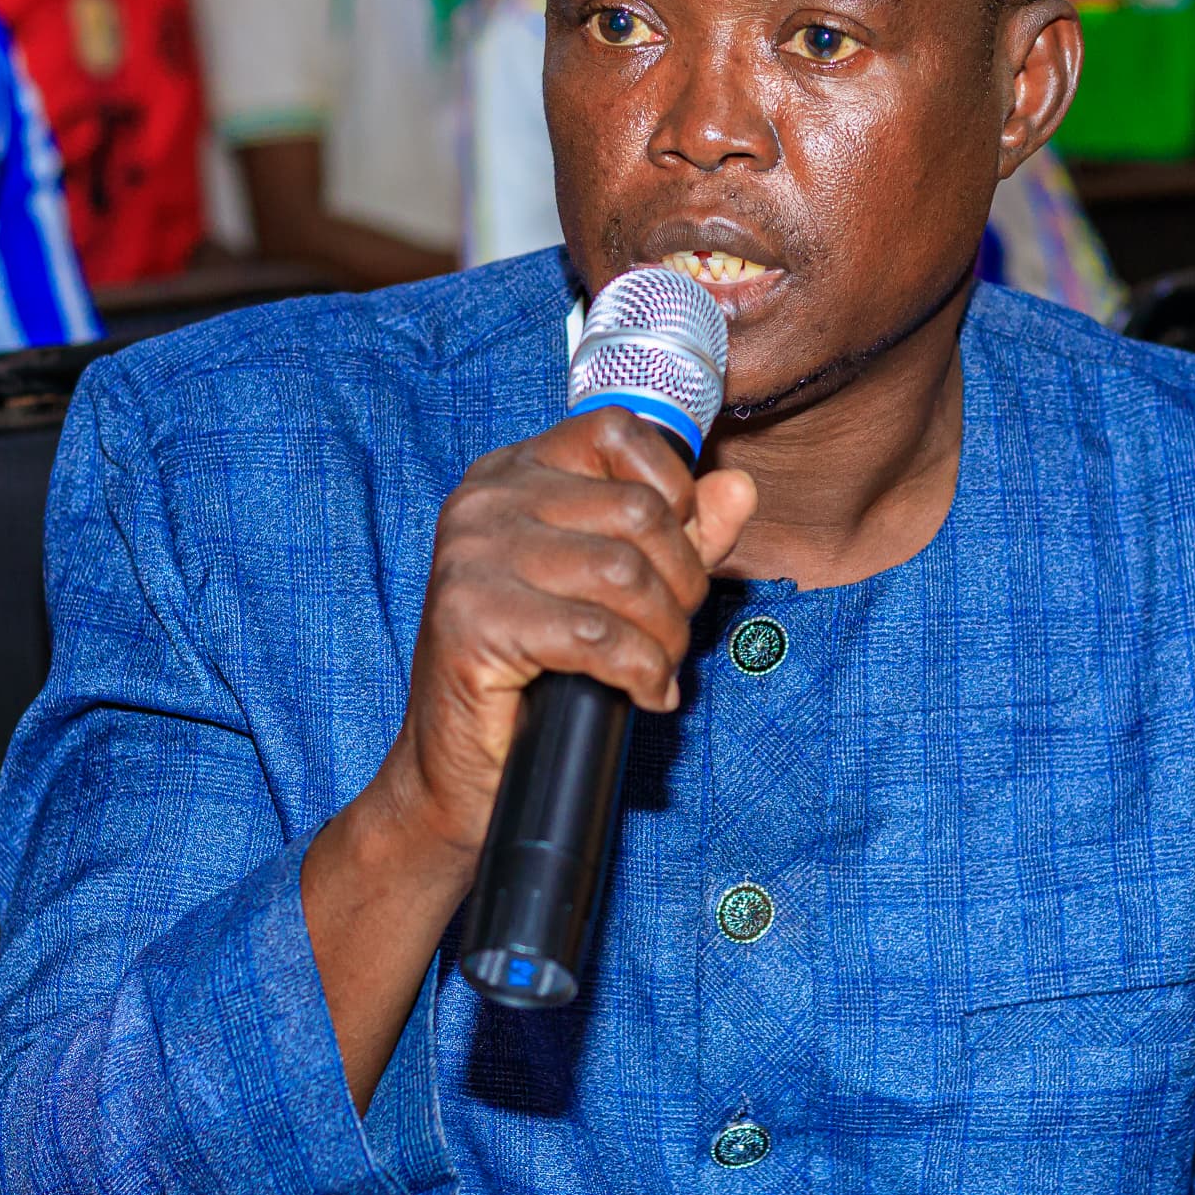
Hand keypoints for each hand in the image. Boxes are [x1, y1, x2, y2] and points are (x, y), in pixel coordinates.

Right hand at [380, 407, 756, 871]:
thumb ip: (678, 533)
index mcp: (513, 473)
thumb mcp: (612, 587)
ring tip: (656, 667)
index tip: (679, 553)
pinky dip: (641, 672)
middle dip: (681, 583)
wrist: (455, 765)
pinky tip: (641, 694)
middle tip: (671, 633)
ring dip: (665, 636)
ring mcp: (471, 557)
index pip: (616, 429)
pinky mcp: (472, 621)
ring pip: (625, 573)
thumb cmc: (535, 670)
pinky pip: (597, 636)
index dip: (674, 490)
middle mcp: (484, 501)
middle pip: (638, 511)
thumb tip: (739, 489)